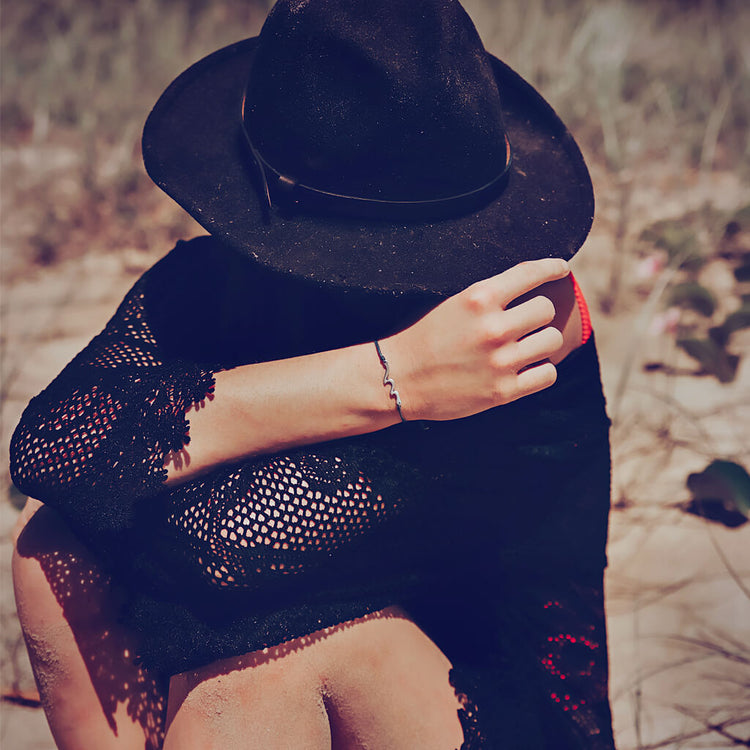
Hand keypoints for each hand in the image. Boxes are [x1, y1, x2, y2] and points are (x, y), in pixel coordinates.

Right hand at [382, 258, 569, 420]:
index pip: (531, 273)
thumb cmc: (420, 337)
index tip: (562, 269)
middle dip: (539, 313)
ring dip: (542, 341)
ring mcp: (500, 361)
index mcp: (478, 298)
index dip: (552, 268)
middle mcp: (493, 327)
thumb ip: (486, 296)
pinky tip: (528, 368)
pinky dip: (541, 370)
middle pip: (546, 309)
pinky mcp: (502, 391)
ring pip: (551, 341)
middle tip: (528, 320)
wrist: (396, 379)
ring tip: (528, 345)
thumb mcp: (450, 303)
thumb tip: (525, 287)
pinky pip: (547, 375)